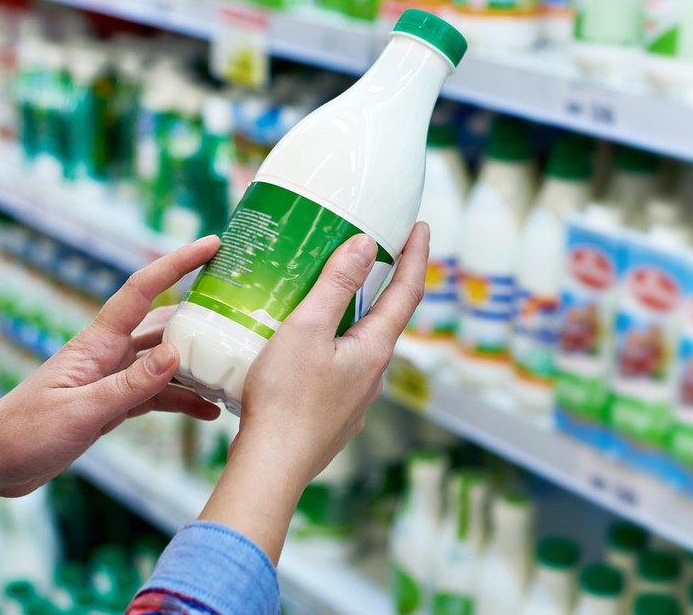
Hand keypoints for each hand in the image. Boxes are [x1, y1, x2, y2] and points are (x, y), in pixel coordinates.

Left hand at [0, 236, 221, 518]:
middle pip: (162, 322)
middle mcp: (108, 353)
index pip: (142, 290)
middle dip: (201, 312)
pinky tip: (209, 411)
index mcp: (96, 343)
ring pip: (165, 360)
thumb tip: (176, 351)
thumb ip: (131, 385)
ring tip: (236, 367)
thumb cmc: (26, 433)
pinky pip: (157, 393)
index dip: (177, 263)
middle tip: (244, 308)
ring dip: (197, 364)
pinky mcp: (112, 403)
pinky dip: (182, 399)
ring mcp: (112, 377)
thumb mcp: (82, 411)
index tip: (212, 244)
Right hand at [199, 223, 429, 561]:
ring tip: (329, 298)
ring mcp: (356, 400)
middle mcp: (374, 375)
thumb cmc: (284, 398)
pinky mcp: (335, 417)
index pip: (407, 291)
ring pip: (360, 347)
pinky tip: (306, 349)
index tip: (422, 226)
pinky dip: (333, 348)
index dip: (417, 255)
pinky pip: (341, 371)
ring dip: (353, 319)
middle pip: (386, 318)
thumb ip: (336, 285)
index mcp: (374, 349)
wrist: (271, 467)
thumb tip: (365, 245)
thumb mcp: (306, 328)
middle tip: (373, 252)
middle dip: (383, 284)